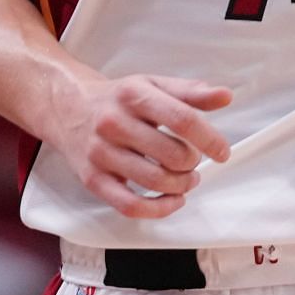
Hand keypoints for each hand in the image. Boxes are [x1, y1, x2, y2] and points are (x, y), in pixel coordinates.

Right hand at [54, 74, 232, 218]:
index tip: (222, 151)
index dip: (210, 139)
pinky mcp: (93, 179)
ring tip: (185, 178)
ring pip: (155, 182)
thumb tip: (225, 96)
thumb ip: (191, 92)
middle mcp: (114, 122)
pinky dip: (158, 209)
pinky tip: (172, 200)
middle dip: (192, 163)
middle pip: (172, 155)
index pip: (182, 119)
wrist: (69, 108)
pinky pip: (130, 206)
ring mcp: (101, 153)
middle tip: (192, 160)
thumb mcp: (153, 85)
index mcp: (134, 95)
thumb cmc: (120, 99)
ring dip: (181, 185)